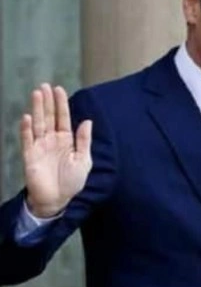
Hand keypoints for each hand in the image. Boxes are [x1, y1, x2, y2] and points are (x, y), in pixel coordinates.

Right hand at [21, 84, 92, 217]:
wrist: (57, 200)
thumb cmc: (71, 181)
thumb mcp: (83, 160)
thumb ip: (84, 141)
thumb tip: (87, 120)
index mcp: (66, 140)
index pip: (63, 118)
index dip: (61, 104)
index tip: (58, 89)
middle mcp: (52, 140)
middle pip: (49, 117)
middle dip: (47, 102)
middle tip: (44, 86)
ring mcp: (40, 146)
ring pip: (38, 124)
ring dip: (38, 109)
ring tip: (37, 94)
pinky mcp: (30, 156)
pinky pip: (28, 140)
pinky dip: (27, 129)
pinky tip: (28, 117)